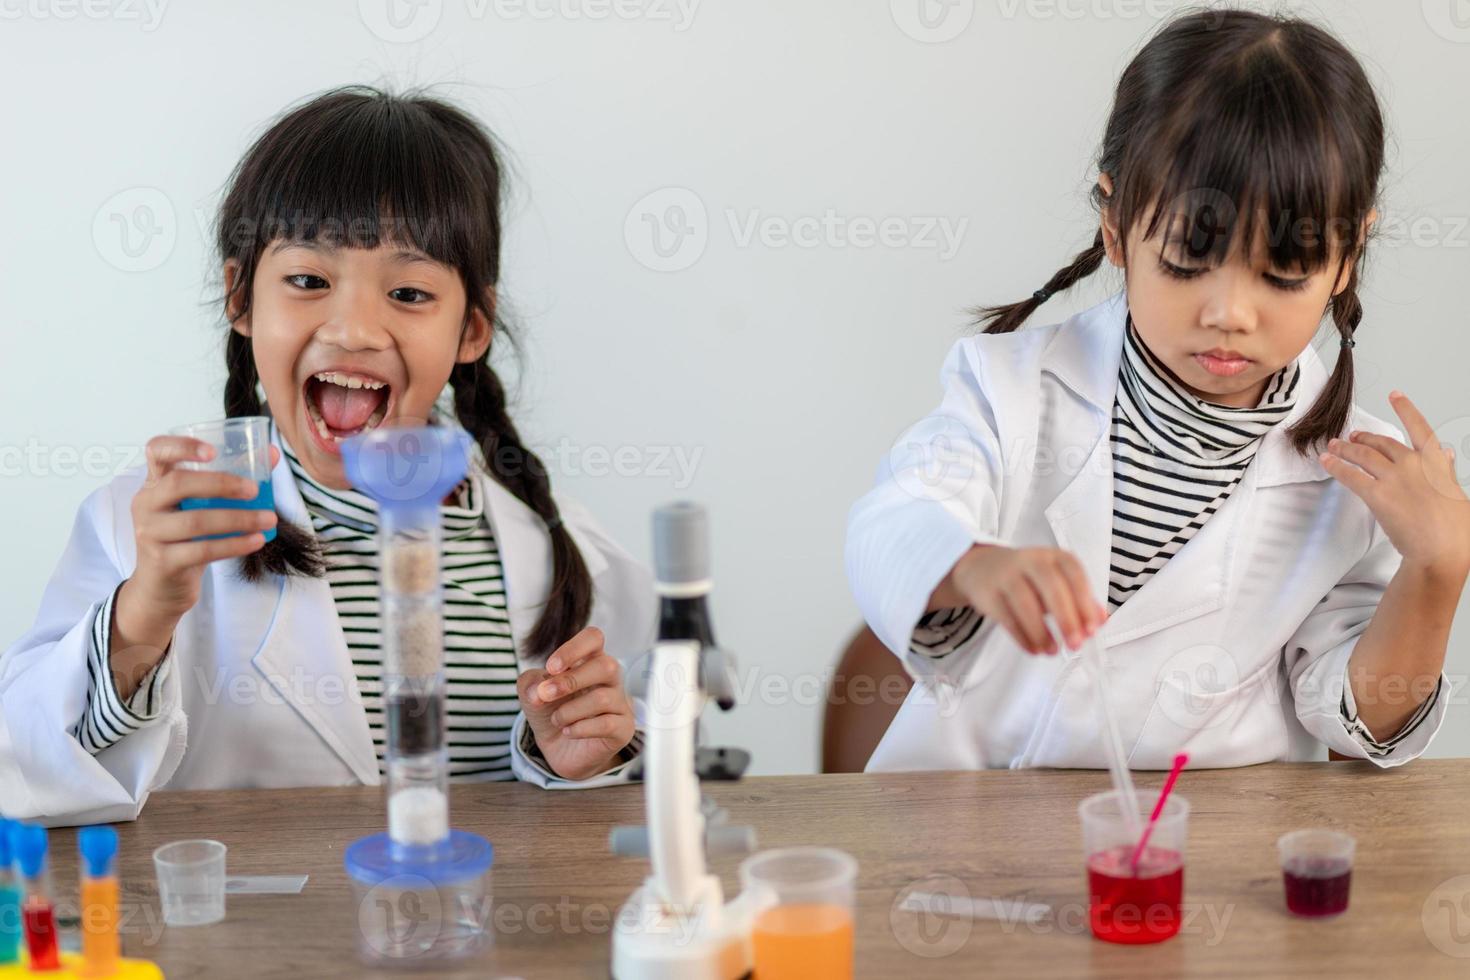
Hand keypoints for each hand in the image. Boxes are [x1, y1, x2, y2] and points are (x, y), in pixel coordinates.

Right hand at [112, 436, 278, 698]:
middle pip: (179, 484)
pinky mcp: (163, 561)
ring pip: (196, 521)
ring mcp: (150, 533)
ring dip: (238, 519)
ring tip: (269, 519)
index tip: (213, 451)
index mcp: (155, 483)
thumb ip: (231, 480)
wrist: (160, 587)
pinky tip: (257, 540)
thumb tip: (273, 454)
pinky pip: (203, 550)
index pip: (156, 451)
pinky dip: (234, 544)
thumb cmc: (185, 538)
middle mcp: (146, 504)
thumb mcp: (199, 507)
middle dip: (221, 484)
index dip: (182, 446)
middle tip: (255, 490)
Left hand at [516, 627, 635, 779]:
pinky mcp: (623, 728)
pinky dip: (581, 728)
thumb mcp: (532, 694)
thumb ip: (530, 685)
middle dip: (571, 680)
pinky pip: (608, 724)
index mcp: (590, 660)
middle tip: (546, 694)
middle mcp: (610, 678)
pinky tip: (568, 731)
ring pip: (603, 698)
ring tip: (556, 720)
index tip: (551, 667)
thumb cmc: (552, 711)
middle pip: (606, 665)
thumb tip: (538, 692)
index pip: (593, 638)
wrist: (559, 749)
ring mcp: (620, 703)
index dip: (573, 649)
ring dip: (570, 710)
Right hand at [947, 544, 1107, 653]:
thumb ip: (1080, 600)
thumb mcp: (1056, 582)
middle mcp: (1030, 561)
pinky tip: (1033, 649)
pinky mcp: (988, 593)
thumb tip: (1101, 619)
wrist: (982, 567)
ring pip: (1025, 602)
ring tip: (1051, 651)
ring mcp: (1007, 575)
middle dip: (1066, 618)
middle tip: (1075, 645)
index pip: (1074, 573)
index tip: (1093, 628)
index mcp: (1053, 557)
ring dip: (1041, 631)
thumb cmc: (1028, 579)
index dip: (1085, 601)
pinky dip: (1022, 637)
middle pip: (1051, 586)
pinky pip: (1006, 617)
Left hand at [1320, 391, 1469, 577]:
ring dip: (1344, 449)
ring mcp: (1394, 478)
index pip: (1419, 428)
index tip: (1395, 395)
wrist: (1442, 549)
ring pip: (1363, 455)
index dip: (1406, 409)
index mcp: (1435, 462)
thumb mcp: (1455, 492)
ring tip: (1333, 446)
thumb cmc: (1454, 528)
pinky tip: (1327, 462)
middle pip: (1382, 443)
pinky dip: (1336, 466)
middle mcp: (1413, 464)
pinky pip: (1350, 475)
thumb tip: (1445, 454)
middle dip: (1364, 438)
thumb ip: (1445, 470)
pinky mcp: (1376, 494)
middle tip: (1351, 437)